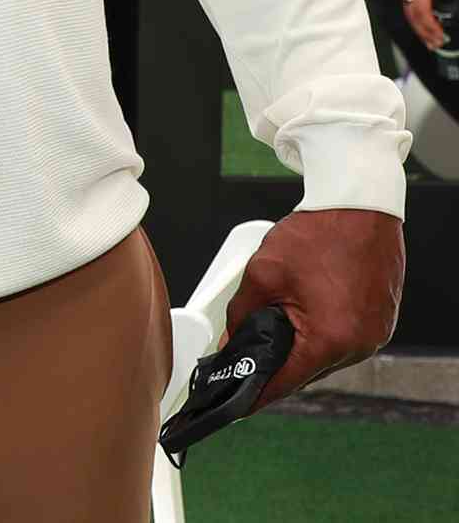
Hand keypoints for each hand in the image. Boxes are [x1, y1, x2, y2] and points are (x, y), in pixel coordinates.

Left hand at [223, 208, 403, 408]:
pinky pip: (343, 343)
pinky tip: (301, 322)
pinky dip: (320, 337)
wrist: (360, 207)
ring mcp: (375, 336)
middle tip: (244, 363)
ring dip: (299, 350)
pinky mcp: (380, 324)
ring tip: (270, 336)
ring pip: (325, 359)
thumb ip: (241, 313)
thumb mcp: (263, 274)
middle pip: (305, 372)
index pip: (285, 381)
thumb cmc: (318, 235)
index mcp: (330, 339)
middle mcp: (359, 345)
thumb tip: (230, 339)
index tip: (234, 404)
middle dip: (274, 367)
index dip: (255, 392)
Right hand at [401, 0, 458, 49]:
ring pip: (408, 6)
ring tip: (429, 38)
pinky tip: (427, 20)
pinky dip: (418, 13)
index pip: (421, 10)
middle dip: (422, 31)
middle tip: (435, 45)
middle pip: (410, 11)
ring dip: (418, 24)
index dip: (430, 27)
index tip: (441, 38)